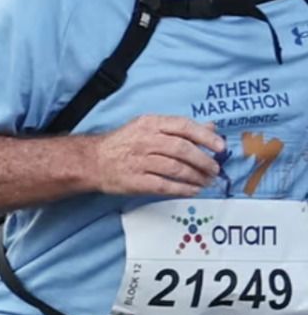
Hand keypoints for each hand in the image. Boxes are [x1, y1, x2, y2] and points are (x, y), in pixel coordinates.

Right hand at [89, 114, 223, 197]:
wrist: (92, 161)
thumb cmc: (124, 143)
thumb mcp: (149, 127)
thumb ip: (179, 128)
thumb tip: (210, 128)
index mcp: (150, 124)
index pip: (184, 127)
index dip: (205, 137)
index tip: (220, 147)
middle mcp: (145, 141)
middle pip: (182, 149)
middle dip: (203, 161)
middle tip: (214, 169)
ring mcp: (139, 162)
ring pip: (176, 169)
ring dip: (195, 176)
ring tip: (206, 181)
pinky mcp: (135, 181)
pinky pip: (164, 185)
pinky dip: (182, 189)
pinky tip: (192, 190)